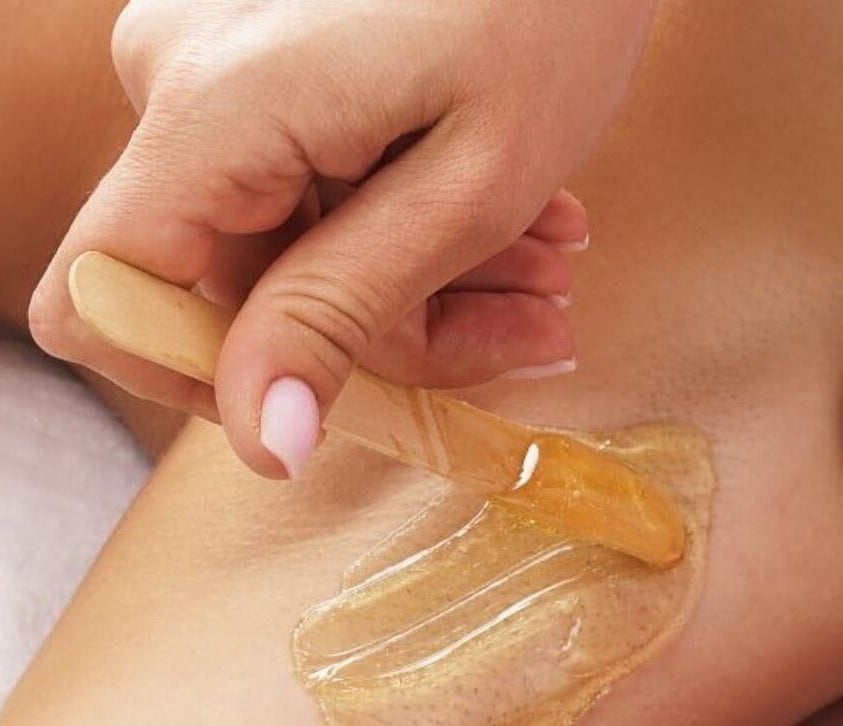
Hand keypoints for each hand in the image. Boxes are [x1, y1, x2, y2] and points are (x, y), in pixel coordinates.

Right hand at [28, 0, 658, 477]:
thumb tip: (267, 438)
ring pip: (297, 243)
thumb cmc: (546, 5)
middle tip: (532, 318)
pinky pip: (314, 186)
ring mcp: (223, 68)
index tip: (325, 405)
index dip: (200, 379)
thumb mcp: (466, 185)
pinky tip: (516, 219)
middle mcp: (186, 80)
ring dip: (431, 276)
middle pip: (242, 285)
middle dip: (394, 330)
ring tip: (546, 262)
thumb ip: (343, 311)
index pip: (103, 296)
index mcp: (214, 111)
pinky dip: (412, 218)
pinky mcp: (266, 65)